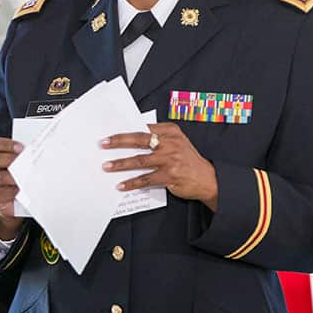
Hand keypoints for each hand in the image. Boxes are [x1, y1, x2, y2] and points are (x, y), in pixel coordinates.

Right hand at [0, 137, 23, 238]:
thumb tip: (31, 151)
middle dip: (11, 159)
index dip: (7, 145)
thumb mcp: (12, 160)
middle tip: (26, 161)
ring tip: (27, 175)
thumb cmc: (12, 173)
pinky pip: (4, 193)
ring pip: (0, 177)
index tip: (21, 148)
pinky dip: (15, 190)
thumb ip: (18, 154)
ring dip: (15, 176)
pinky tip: (23, 189)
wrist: (8, 195)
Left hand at [101, 122, 218, 210]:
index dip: (126, 130)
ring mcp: (170, 159)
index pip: (144, 127)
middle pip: (139, 140)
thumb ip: (159, 138)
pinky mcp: (169, 176)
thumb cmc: (188, 160)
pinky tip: (121, 185)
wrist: (208, 179)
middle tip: (103, 143)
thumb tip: (132, 139)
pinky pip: (146, 179)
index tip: (111, 132)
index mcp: (170, 131)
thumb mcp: (177, 142)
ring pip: (140, 160)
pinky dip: (132, 182)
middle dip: (118, 141)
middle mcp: (170, 143)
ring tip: (107, 166)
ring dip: (121, 163)